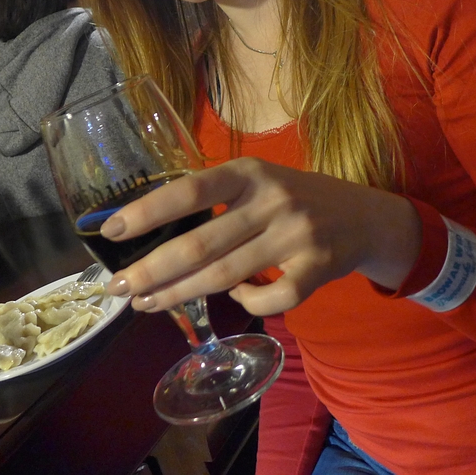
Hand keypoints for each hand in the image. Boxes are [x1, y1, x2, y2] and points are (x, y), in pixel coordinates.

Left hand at [101, 158, 422, 315]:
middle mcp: (272, 199)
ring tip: (146, 304)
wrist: (365, 216)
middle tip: (118, 288)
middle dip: (152, 269)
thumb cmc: (294, 198)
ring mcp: (297, 235)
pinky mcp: (318, 268)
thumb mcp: (257, 181)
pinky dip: (246, 304)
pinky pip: (271, 299)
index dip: (148, 211)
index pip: (190, 190)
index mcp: (249, 171)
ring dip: (180, 293)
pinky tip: (233, 300)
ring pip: (227, 276)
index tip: (110, 231)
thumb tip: (149, 232)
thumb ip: (214, 200)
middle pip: (201, 243)